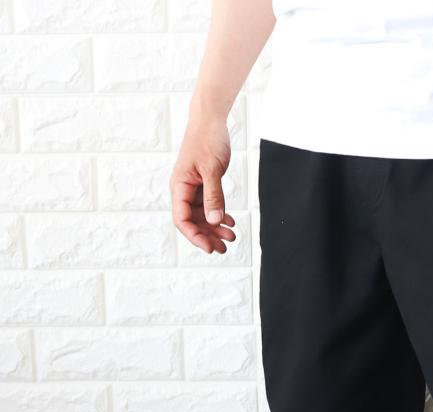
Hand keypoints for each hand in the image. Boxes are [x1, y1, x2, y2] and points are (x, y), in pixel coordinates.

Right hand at [170, 116, 235, 253]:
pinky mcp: (204, 184)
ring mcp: (193, 188)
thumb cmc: (207, 139)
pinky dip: (220, 215)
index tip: (210, 247)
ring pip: (202, 216)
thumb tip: (214, 220)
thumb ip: (213, 196)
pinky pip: (210, 206)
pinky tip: (231, 222)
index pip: (182, 219)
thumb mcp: (212, 170)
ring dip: (215, 228)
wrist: (210, 120)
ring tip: (232, 237)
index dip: (195, 236)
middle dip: (207, 236)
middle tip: (224, 248)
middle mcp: (183, 189)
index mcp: (179, 186)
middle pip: (193, 222)